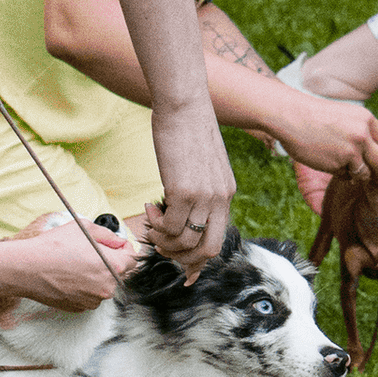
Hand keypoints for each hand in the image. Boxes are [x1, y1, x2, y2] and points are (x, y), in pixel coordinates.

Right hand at [0, 218, 142, 312]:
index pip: (133, 259)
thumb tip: (118, 242)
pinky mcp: (80, 307)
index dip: (124, 249)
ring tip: (75, 264)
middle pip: (118, 273)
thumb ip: (108, 235)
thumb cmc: (53, 247)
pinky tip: (69, 276)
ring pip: (103, 285)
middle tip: (89, 253)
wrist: (26, 268)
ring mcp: (94, 300)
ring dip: (96, 276)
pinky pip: (90, 296)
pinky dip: (84, 287)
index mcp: (113, 266)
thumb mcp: (84, 227)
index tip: (115, 246)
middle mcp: (107, 287)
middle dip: (109, 262)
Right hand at [144, 94, 235, 278]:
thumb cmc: (188, 129)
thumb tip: (185, 207)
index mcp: (226, 193)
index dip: (200, 261)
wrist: (184, 105)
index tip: (185, 271)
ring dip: (163, 241)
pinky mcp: (183, 190)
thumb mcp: (204, 163)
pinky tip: (151, 207)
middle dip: (183, 260)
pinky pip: (170, 226)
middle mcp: (220, 199)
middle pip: (208, 251)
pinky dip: (156, 224)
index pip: (218, 240)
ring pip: (185, 243)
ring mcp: (204, 196)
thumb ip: (201, 188)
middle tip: (162, 247)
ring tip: (152, 221)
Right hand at [276, 89, 377, 184]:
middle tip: (377, 178)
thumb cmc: (314, 116)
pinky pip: (348, 176)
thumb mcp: (345, 115)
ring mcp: (353, 150)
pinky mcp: (340, 163)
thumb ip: (360, 129)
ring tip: (344, 167)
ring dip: (358, 175)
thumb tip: (374, 151)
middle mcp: (364, 134)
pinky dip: (342, 175)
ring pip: (365, 172)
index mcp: (366, 119)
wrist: (292, 116)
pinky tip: (329, 164)